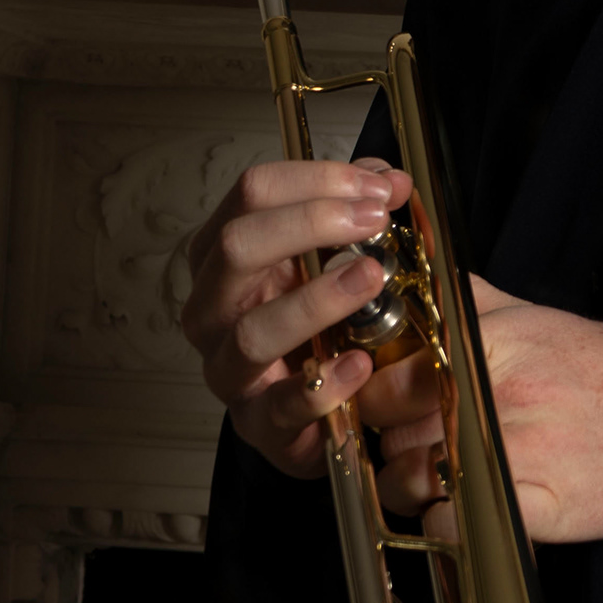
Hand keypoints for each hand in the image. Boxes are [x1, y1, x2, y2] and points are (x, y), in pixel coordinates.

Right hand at [179, 156, 412, 476]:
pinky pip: (283, 404)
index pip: (251, 194)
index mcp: (223, 255)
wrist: (316, 411)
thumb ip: (356, 212)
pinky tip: (359, 363)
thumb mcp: (330, 257)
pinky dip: (323, 383)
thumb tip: (392, 178)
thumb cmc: (314, 325)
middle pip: (235, 248)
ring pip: (251, 330)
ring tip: (370, 278)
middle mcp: (211, 308)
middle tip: (374, 221)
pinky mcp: (259, 423)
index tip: (378, 187)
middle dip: (309, 224)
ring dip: (316, 300)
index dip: (316, 180)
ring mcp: (228, 368)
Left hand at [374, 278, 602, 544]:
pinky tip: (464, 512)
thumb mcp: (533, 316)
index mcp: (487, 345)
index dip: (373, 389)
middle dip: (388, 437)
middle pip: (390, 422)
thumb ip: (469, 299)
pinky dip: (446, 525)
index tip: (384, 402)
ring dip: (410, 488)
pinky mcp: (533, 505)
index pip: (390, 365)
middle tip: (412, 443)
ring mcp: (512, 451)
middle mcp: (494, 393)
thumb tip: (419, 277)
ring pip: (409, 477)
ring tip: (438, 482)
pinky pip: (453, 523)